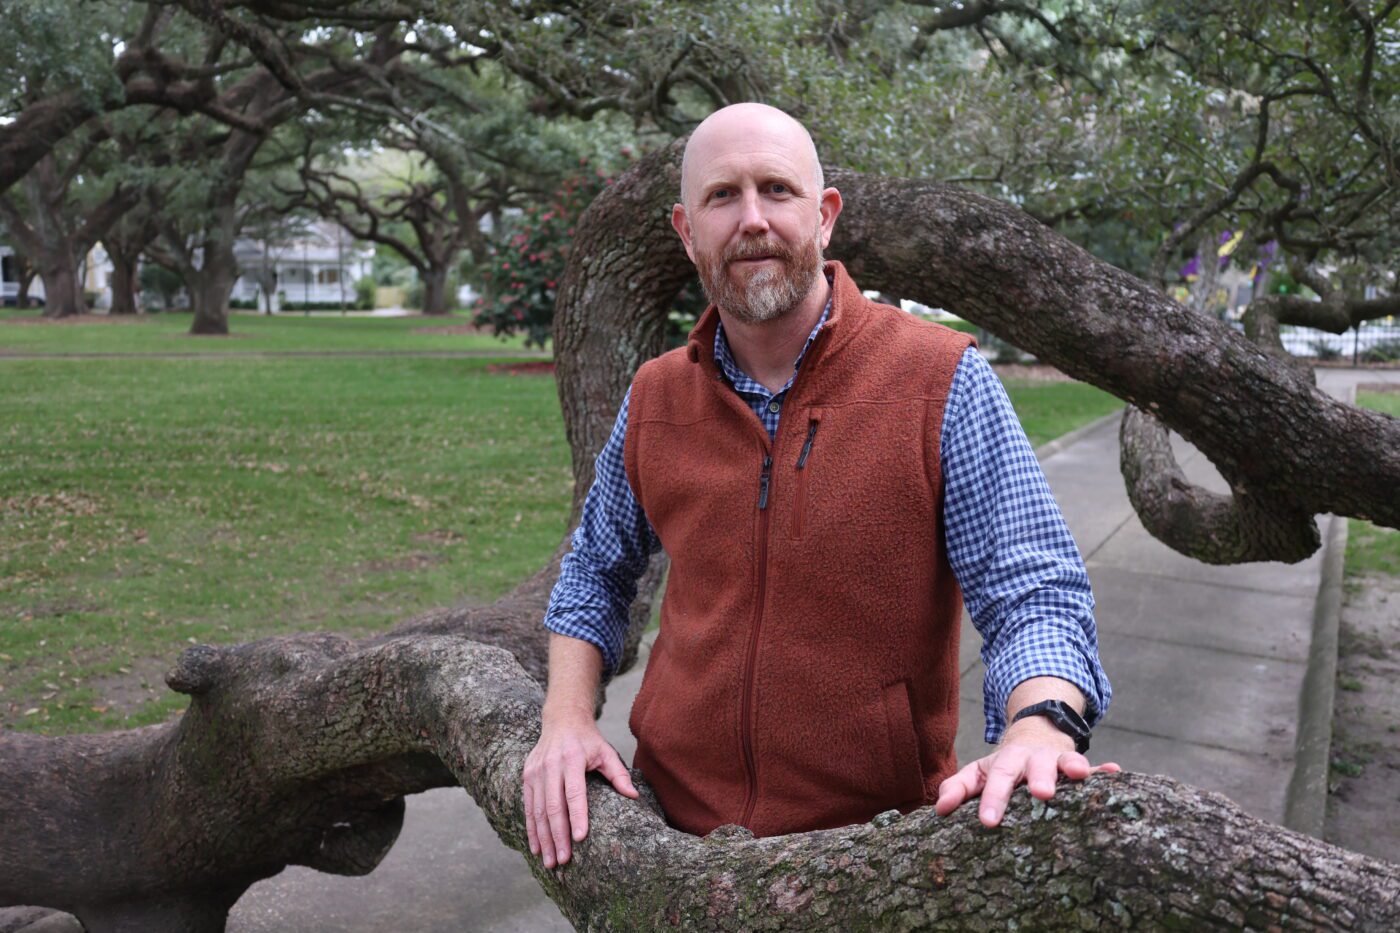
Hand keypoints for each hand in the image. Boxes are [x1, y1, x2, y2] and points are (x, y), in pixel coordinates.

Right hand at [522, 713, 637, 867]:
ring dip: (543, 838)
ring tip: (550, 861)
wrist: (561, 720)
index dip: (576, 816)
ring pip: (538, 811)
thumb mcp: (606, 751)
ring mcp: (536, 772)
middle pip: (553, 806)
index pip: (574, 793)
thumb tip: (634, 796)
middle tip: (563, 860)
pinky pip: (528, 807)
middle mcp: (551, 765)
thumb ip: (619, 774)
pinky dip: (531, 829)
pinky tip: (536, 847)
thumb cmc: (588, 740)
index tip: (579, 839)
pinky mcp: (527, 776)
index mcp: (573, 759)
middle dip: (558, 836)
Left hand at [934, 720, 1119, 826]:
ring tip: (1080, 774)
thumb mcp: (979, 772)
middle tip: (1042, 794)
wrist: (1036, 733)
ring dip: (1073, 766)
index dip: (991, 799)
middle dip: (1038, 778)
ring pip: (1066, 762)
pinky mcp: (1079, 766)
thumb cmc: (1004, 766)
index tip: (987, 821)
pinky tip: (1115, 772)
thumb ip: (957, 788)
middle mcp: (1033, 759)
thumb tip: (939, 809)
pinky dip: (1104, 771)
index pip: (996, 780)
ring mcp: (1058, 761)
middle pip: (1034, 767)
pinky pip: (1094, 767)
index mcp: (1007, 762)